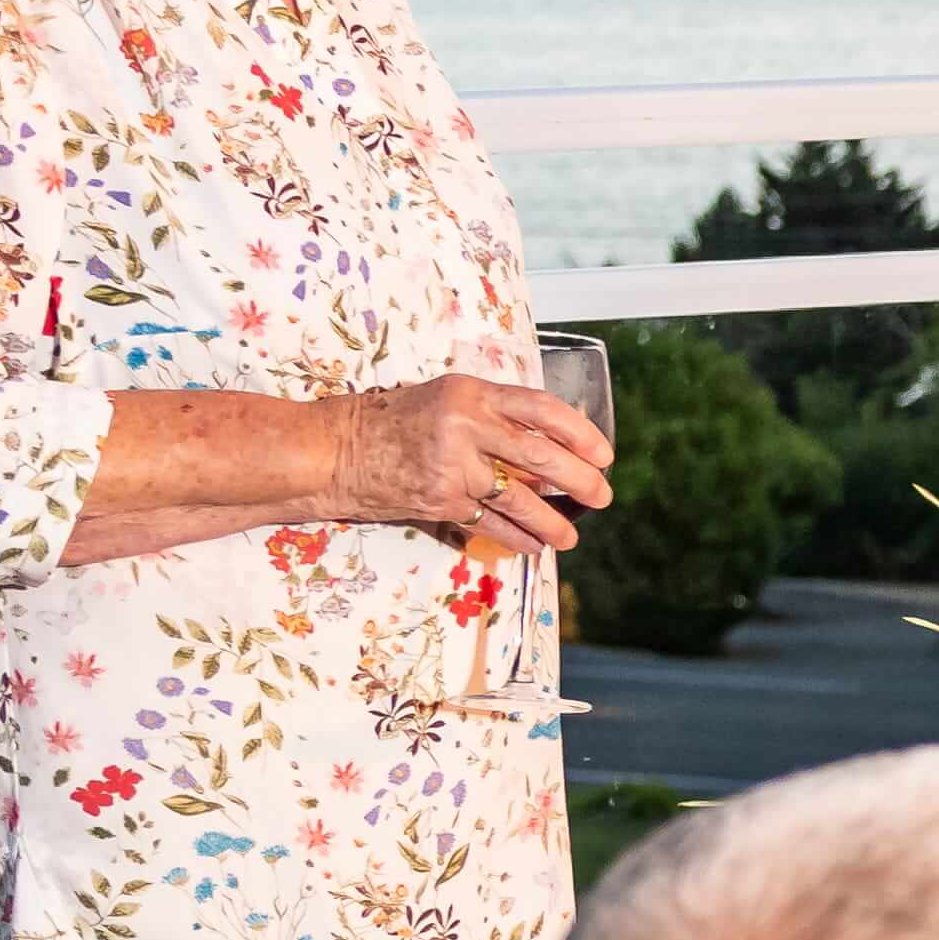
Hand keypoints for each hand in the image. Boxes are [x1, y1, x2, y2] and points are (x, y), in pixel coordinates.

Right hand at [332, 371, 617, 552]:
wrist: (335, 450)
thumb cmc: (391, 421)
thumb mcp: (445, 399)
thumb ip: (491, 415)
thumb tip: (545, 444)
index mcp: (472, 393)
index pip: (541, 409)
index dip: (580, 432)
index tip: (603, 452)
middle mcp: (465, 426)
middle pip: (540, 457)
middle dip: (580, 481)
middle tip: (602, 496)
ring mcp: (453, 466)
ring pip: (519, 498)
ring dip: (551, 522)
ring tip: (571, 537)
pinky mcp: (440, 501)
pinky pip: (490, 522)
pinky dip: (515, 537)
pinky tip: (533, 546)